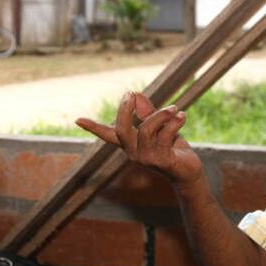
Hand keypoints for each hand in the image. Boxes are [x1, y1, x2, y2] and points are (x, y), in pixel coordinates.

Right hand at [76, 92, 202, 187]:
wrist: (189, 171)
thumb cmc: (172, 147)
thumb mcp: (160, 126)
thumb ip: (148, 112)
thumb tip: (137, 94)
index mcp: (131, 143)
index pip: (108, 135)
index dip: (93, 127)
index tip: (77, 120)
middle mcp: (134, 152)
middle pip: (122, 130)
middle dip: (125, 110)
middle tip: (132, 94)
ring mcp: (147, 158)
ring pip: (146, 129)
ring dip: (161, 114)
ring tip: (175, 109)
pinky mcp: (162, 161)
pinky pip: (166, 135)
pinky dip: (175, 122)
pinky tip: (182, 116)